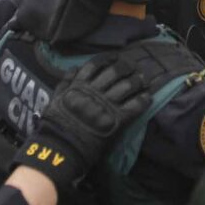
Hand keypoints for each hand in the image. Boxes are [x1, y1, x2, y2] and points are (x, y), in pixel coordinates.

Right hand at [14, 54, 149, 188]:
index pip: (96, 64)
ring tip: (144, 80)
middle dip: (127, 67)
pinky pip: (134, 106)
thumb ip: (66, 82)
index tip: (116, 57)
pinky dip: (143, 100)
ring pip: (128, 86)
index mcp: (80, 85)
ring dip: (138, 81)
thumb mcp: (57, 98)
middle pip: (115, 72)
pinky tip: (147, 97)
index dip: (108, 59)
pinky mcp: (116, 120)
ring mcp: (106, 105)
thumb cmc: (57, 124)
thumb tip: (76, 68)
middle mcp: (95, 92)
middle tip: (133, 67)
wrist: (63, 147)